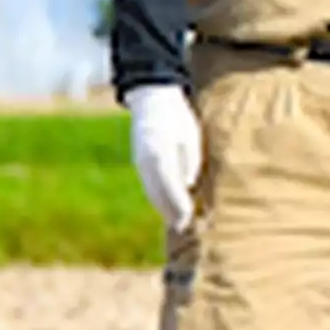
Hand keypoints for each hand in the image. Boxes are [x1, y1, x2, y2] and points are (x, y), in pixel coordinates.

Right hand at [127, 85, 201, 235]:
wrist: (152, 101)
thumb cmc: (178, 118)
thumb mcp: (190, 136)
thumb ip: (189, 160)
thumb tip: (188, 184)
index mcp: (160, 153)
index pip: (170, 185)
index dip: (179, 204)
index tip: (188, 218)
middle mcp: (146, 161)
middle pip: (158, 193)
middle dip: (170, 212)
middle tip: (184, 228)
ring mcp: (140, 163)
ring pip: (151, 192)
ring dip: (163, 208)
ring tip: (177, 223)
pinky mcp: (139, 162)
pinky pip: (148, 186)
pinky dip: (157, 199)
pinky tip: (167, 208)